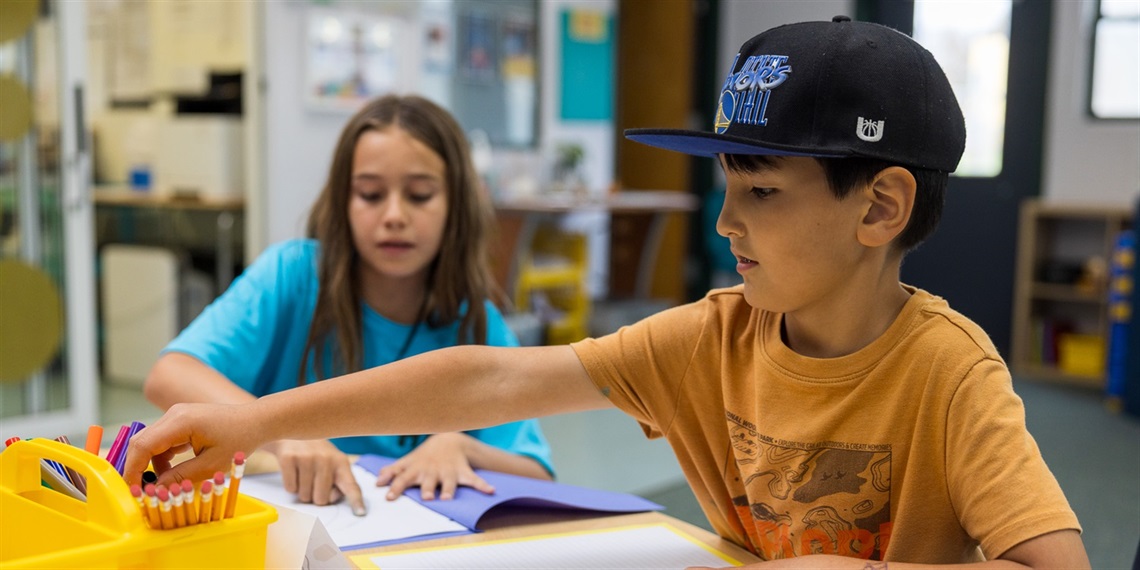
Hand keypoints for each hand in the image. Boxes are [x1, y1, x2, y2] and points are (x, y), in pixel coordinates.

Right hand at [124, 402, 261, 487]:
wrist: (256, 421)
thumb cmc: (239, 440)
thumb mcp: (211, 465)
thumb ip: (180, 477)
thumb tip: (155, 490)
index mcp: (180, 421)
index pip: (142, 446)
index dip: (133, 470)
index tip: (134, 490)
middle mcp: (173, 414)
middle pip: (141, 442)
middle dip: (138, 468)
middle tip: (143, 491)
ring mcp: (176, 415)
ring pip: (150, 442)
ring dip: (152, 464)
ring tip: (166, 483)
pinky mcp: (180, 421)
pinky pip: (162, 440)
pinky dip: (162, 457)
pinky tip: (174, 471)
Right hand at [264, 439, 365, 515]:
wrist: (290, 432)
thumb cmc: (314, 454)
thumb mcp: (331, 464)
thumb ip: (337, 483)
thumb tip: (330, 499)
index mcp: (341, 462)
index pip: (351, 485)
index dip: (356, 501)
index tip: (361, 513)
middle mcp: (326, 458)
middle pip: (322, 500)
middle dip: (315, 496)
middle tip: (312, 480)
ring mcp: (307, 457)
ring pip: (304, 496)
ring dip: (302, 490)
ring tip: (302, 473)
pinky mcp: (289, 458)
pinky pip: (290, 488)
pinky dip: (290, 485)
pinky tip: (293, 470)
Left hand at [375, 432, 494, 500]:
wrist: (449, 441)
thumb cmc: (424, 457)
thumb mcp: (408, 461)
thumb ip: (393, 471)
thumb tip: (376, 483)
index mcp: (417, 469)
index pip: (403, 478)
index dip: (396, 487)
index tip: (389, 497)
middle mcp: (432, 471)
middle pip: (428, 481)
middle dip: (428, 488)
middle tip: (427, 497)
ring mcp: (448, 472)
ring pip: (449, 482)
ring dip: (449, 489)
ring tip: (448, 497)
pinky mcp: (463, 472)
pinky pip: (475, 479)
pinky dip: (483, 485)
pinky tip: (490, 490)